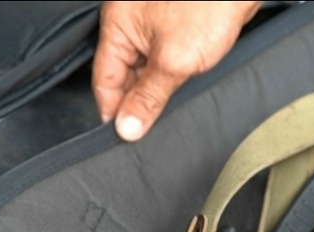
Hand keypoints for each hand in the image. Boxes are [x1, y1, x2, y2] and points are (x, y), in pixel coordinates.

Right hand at [93, 1, 259, 141]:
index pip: (104, 79)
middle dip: (136, 101)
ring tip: (167, 111)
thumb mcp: (174, 60)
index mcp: (118, 24)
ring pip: (145, 70)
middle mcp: (132, 23)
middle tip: (147, 130)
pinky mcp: (178, 29)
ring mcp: (155, 25)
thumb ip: (148, 97)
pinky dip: (171, 77)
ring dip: (155, 91)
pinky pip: (165, 60)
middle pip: (123, 76)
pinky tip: (182, 90)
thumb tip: (128, 127)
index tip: (125, 135)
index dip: (113, 110)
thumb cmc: (209, 4)